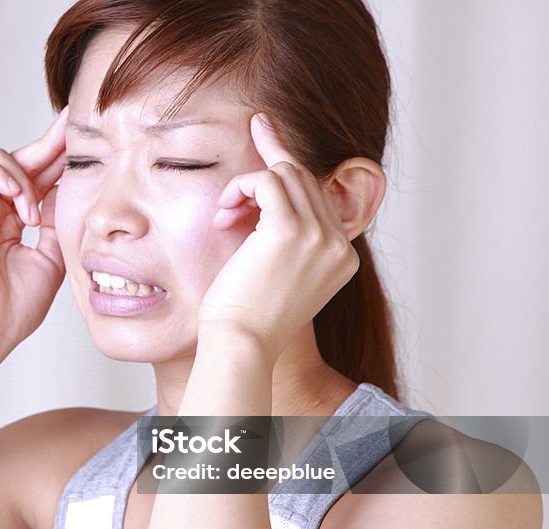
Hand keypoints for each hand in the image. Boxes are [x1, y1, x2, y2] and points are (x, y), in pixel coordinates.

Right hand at [0, 108, 68, 362]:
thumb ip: (57, 218)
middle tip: (73, 126)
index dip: (60, 155)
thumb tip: (71, 183)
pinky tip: (18, 199)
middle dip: (49, 144)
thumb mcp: (53, 253)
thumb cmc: (19, 304)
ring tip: (33, 212)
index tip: (84, 134)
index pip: (40, 176)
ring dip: (24, 178)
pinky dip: (0, 177)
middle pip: (22, 160)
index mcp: (16, 218)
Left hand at [200, 113, 359, 361]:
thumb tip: (265, 202)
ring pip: (287, 174)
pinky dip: (241, 187)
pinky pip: (266, 179)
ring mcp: (318, 236)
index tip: (262, 143)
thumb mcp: (281, 277)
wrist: (240, 346)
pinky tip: (225, 211)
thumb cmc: (248, 318)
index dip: (284, 181)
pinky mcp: (288, 229)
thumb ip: (287, 243)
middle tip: (230, 203)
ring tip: (225, 216)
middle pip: (305, 180)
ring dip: (248, 186)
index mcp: (342, 258)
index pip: (319, 199)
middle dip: (264, 181)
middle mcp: (338, 245)